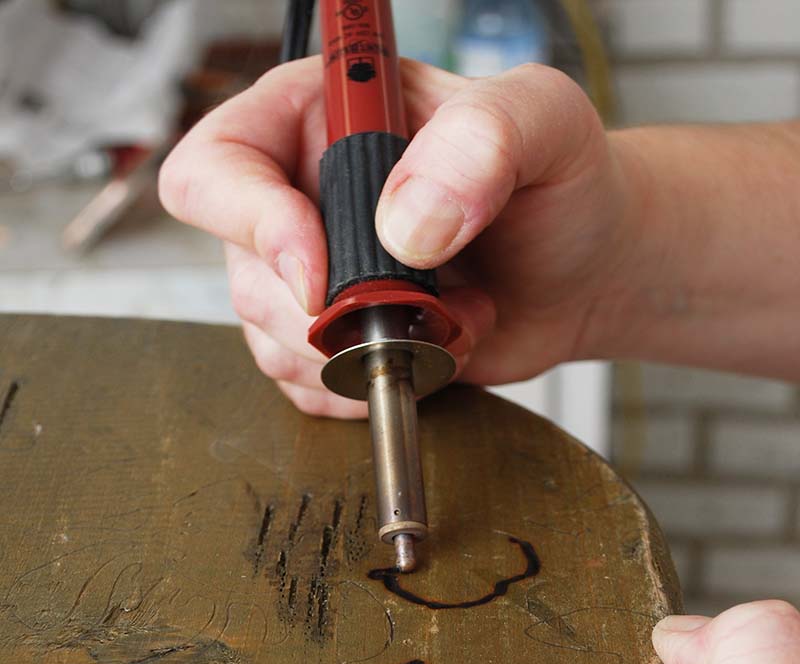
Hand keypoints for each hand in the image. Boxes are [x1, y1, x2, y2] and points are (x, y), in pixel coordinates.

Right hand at [158, 57, 637, 415]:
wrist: (585, 268)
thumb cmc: (560, 181)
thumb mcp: (543, 121)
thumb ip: (481, 144)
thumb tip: (403, 226)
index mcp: (318, 116)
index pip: (218, 167)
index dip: (253, 226)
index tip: (321, 276)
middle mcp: (299, 196)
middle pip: (246, 274)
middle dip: (335, 316)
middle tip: (425, 305)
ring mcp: (312, 276)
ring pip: (277, 343)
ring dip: (367, 354)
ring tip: (448, 320)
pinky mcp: (335, 341)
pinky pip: (311, 390)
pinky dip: (369, 390)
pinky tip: (428, 357)